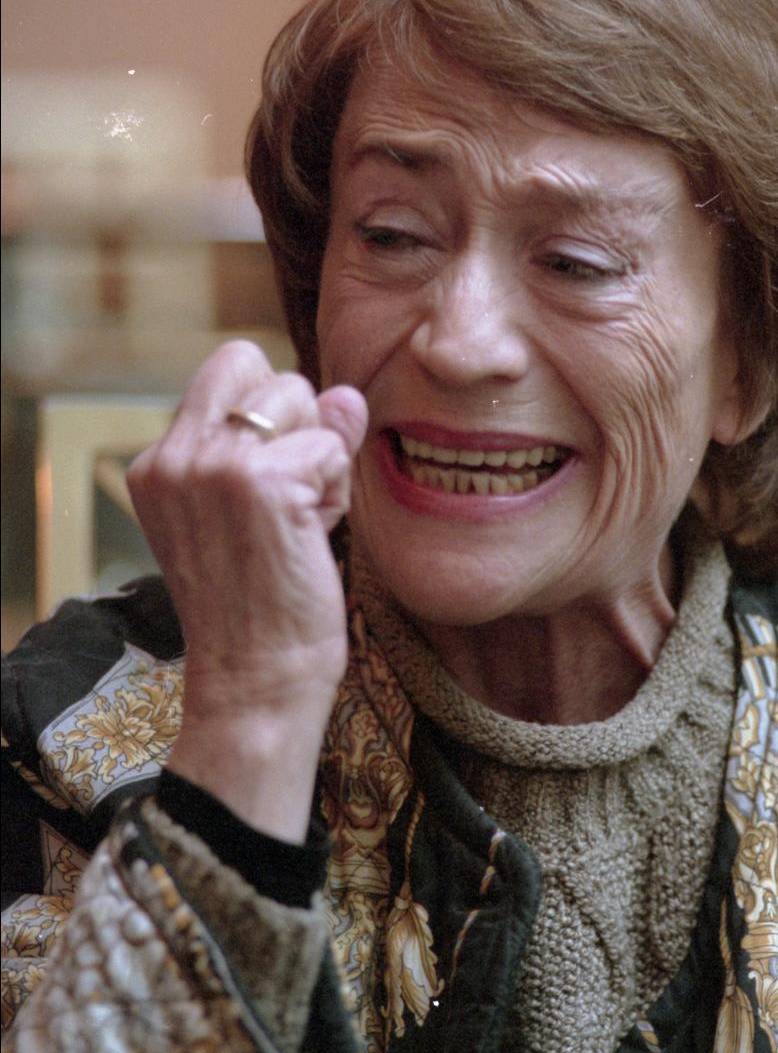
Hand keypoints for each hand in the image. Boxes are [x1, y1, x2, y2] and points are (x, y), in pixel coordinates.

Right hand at [127, 340, 367, 839]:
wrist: (256, 684)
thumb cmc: (261, 608)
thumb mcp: (258, 514)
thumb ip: (291, 442)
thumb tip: (345, 395)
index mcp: (157, 464)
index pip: (229, 368)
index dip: (272, 415)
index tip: (272, 486)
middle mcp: (175, 456)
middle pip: (267, 370)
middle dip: (299, 426)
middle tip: (290, 506)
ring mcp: (215, 466)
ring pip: (303, 399)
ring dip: (322, 458)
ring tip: (301, 523)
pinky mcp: (264, 483)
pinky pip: (333, 445)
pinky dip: (337, 490)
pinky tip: (315, 536)